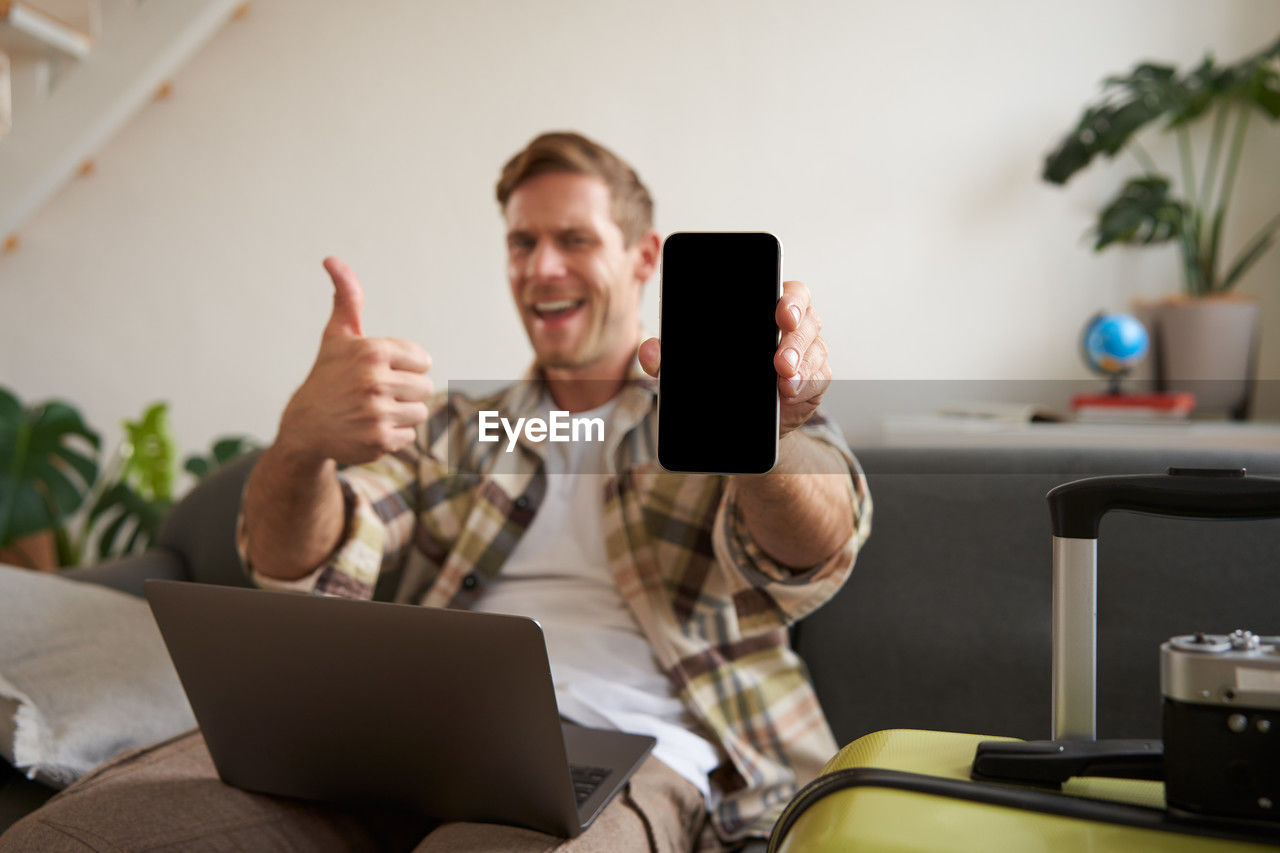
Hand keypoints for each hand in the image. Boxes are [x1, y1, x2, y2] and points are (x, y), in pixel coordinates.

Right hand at [275, 257, 433, 465]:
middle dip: (405, 390)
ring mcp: (376, 413)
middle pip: (425, 387)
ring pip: (420, 411)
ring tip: (373, 410)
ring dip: (401, 413)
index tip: (382, 370)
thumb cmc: (327, 375)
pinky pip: (411, 436)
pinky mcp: (379, 441)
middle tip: (377, 393)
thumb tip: (332, 259)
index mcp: (372, 351)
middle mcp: (374, 381)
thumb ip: (347, 298)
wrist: (304, 426)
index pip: (423, 360)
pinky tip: (369, 428)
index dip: (406, 366)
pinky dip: (394, 434)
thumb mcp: (338, 336)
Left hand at [638, 280, 829, 439]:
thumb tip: (647, 351)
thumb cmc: (716, 377)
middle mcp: (792, 326)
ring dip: (800, 363)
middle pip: (806, 318)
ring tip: (783, 378)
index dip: (789, 299)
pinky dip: (806, 384)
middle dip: (795, 336)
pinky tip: (790, 392)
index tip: (781, 313)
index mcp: (766, 309)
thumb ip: (668, 356)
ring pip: (814, 348)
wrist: (736, 418)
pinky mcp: (813, 380)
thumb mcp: (688, 366)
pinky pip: (819, 377)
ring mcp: (807, 352)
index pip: (787, 292)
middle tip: (780, 358)